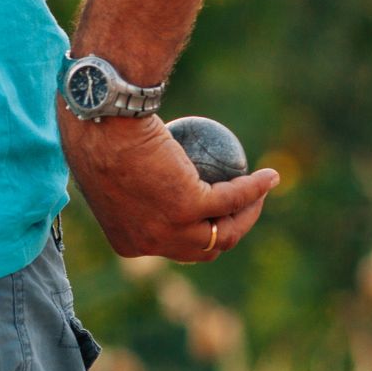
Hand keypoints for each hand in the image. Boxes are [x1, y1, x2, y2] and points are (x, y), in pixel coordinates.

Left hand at [60, 112, 278, 261]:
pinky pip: (234, 197)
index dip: (199, 235)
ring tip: (260, 192)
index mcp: (129, 243)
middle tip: (244, 206)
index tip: (213, 213)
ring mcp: (171, 229)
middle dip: (230, 232)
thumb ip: (133, 187)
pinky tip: (268, 175)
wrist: (103, 121)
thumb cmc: (102, 137)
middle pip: (204, 249)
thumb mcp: (113, 173)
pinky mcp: (190, 206)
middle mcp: (150, 245)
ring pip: (225, 233)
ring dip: (249, 214)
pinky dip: (255, 187)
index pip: (174, 249)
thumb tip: (153, 180)